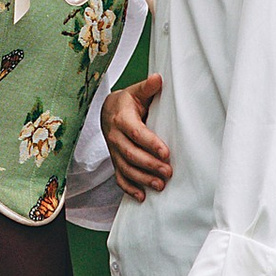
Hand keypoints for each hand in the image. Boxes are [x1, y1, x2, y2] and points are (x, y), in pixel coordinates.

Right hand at [104, 73, 171, 198]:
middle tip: (168, 172)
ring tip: (160, 186)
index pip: (136, 133)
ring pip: (125, 168)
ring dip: (142, 179)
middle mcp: (115, 137)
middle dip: (149, 165)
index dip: (150, 144)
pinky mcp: (115, 160)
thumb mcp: (136, 92)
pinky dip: (129, 188)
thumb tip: (158, 79)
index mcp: (122, 119)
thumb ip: (148, 88)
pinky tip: (142, 197)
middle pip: (130, 154)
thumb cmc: (128, 102)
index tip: (166, 153)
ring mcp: (113, 151)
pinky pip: (119, 177)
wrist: (108, 111)